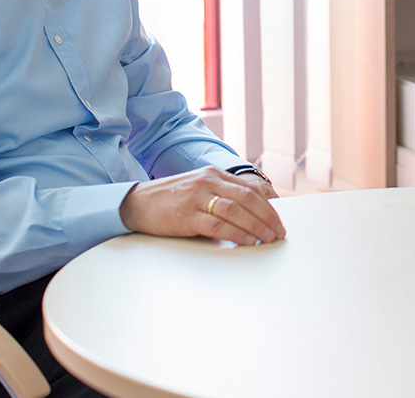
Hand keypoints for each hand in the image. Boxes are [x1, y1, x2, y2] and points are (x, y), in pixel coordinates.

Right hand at [119, 167, 285, 244]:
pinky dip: (236, 233)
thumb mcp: (198, 189)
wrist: (136, 203)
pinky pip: (218, 225)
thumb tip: (250, 215)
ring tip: (268, 238)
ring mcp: (196, 197)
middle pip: (247, 198)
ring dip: (256, 226)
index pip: (249, 188)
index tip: (279, 219)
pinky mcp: (186, 215)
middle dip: (267, 216)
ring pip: (236, 210)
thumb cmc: (169, 200)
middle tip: (279, 232)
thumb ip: (221, 195)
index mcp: (213, 174)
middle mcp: (207, 181)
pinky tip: (247, 241)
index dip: (268, 204)